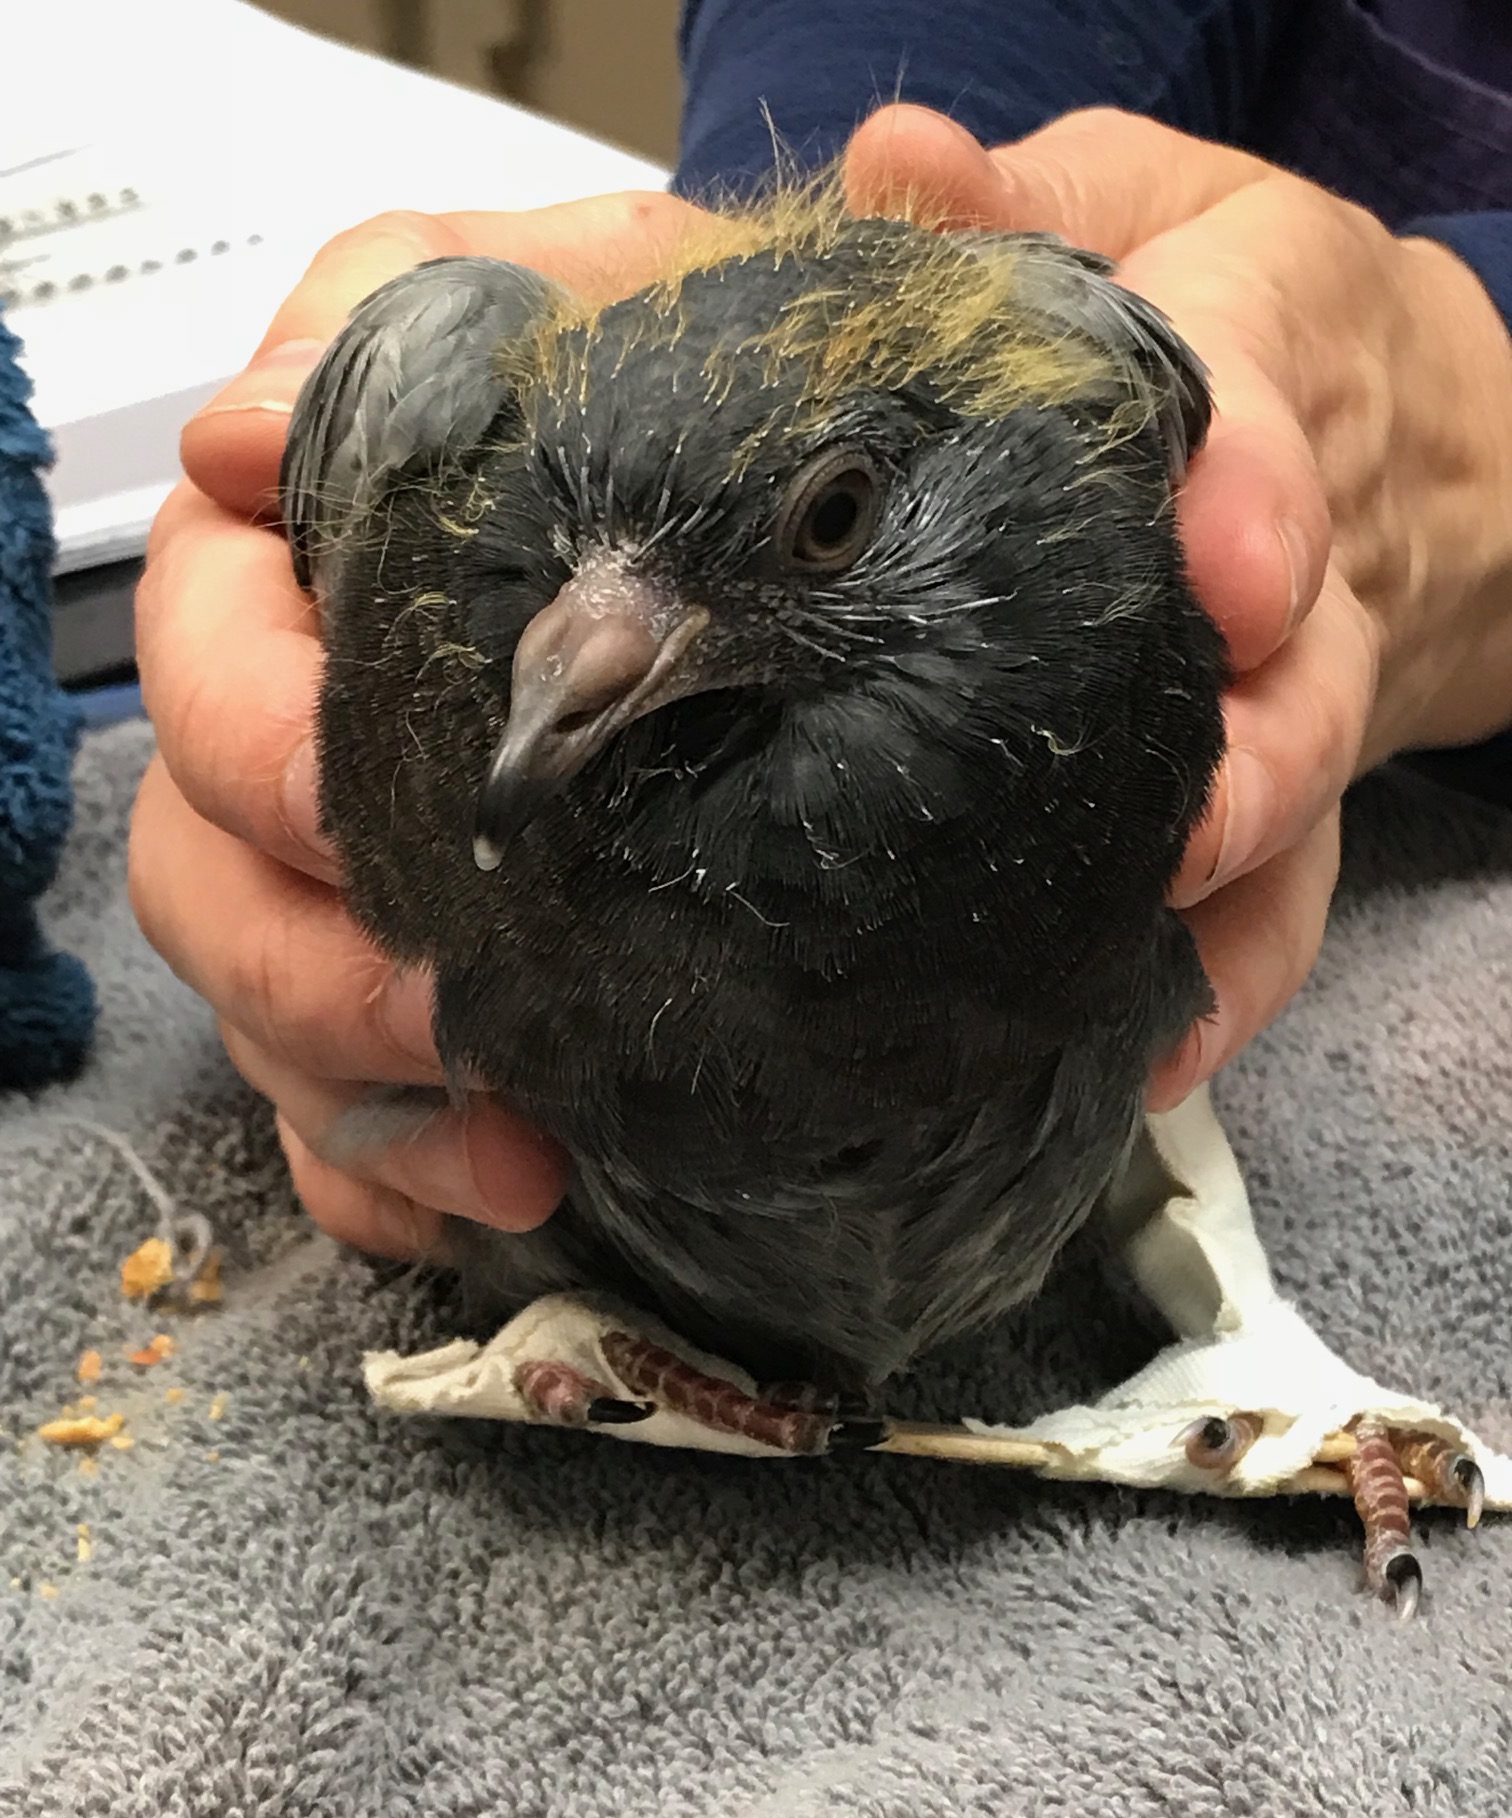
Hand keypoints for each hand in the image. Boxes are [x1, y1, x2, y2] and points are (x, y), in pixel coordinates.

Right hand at [132, 195, 700, 1256]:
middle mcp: (295, 704)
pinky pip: (338, 1117)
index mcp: (314, 535)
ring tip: (518, 1147)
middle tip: (453, 1010)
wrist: (805, 514)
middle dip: (314, 955)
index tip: (355, 803)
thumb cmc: (701, 400)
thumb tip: (388, 374)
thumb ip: (486, 314)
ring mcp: (337, 866)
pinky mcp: (401, 987)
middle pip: (201, 857)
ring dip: (361, 1089)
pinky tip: (489, 1196)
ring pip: (253, 1004)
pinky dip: (393, 1175)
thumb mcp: (641, 297)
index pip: (208, 635)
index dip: (261, 733)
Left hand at [844, 105, 1511, 1105]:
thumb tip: (891, 167)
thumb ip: (1023, 200)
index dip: (1251, 487)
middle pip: (1304, 653)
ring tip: (1149, 934)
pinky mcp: (1290, 788)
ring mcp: (1305, 686)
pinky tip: (1150, 1049)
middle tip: (1189, 807)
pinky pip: (1289, 898)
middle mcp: (1301, 548)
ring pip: (1303, 793)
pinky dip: (1232, 980)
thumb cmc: (1228, 311)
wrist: (1392, 431)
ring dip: (1239, 871)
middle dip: (1260, 730)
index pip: (1269, 411)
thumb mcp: (1145, 203)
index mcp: (1269, 361)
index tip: (1224, 561)